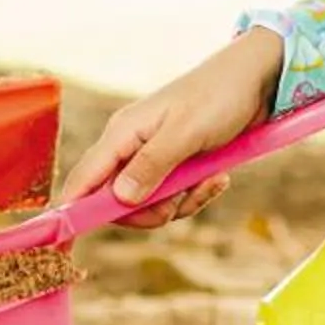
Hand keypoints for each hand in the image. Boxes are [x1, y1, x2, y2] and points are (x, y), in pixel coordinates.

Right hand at [54, 27, 285, 226]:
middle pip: (117, 202)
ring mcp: (153, 156)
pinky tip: (217, 178)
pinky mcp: (176, 165)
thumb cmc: (219, 96)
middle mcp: (130, 146)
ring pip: (149, 204)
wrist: (255, 80)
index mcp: (122, 133)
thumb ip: (152, 165)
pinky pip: (175, 197)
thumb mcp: (186, 132)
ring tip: (209, 181)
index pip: (83, 180)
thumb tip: (120, 199)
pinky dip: (195, 195)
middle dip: (148, 212)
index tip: (69, 244)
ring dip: (181, 203)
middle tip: (177, 203)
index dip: (74, 212)